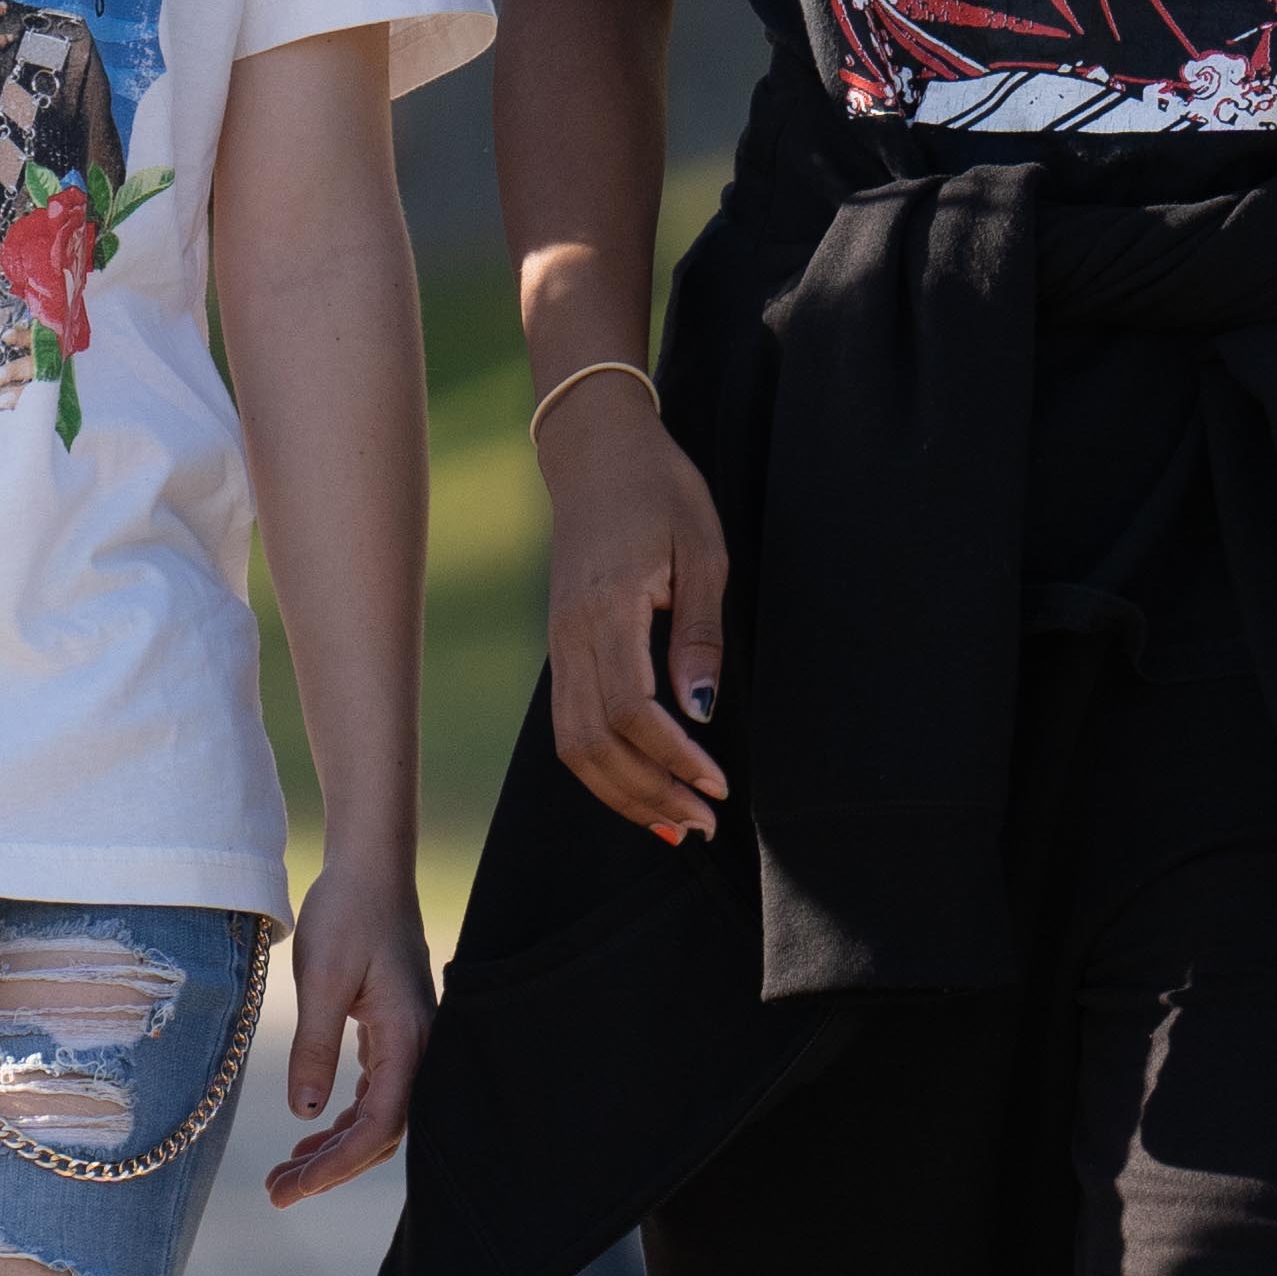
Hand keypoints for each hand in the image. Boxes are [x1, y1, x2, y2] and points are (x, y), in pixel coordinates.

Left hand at [260, 861, 433, 1204]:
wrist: (369, 866)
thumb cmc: (347, 913)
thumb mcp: (323, 979)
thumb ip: (315, 1047)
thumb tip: (303, 1113)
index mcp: (409, 1039)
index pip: (379, 1126)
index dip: (337, 1164)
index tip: (294, 1186)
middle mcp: (420, 1049)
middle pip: (381, 1133)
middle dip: (330, 1168)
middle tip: (278, 1193)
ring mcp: (410, 1042)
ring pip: (377, 1117)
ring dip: (333, 1148)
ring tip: (285, 1175)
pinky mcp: (393, 1033)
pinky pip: (375, 1093)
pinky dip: (342, 1120)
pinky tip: (310, 1132)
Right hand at [538, 382, 732, 841]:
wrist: (597, 452)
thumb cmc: (660, 492)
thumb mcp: (703, 550)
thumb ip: (699, 634)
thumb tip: (700, 711)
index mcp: (608, 607)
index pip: (631, 708)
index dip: (673, 757)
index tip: (718, 783)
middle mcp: (571, 633)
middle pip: (593, 742)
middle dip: (648, 794)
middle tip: (704, 822)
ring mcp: (558, 642)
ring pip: (572, 743)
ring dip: (621, 793)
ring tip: (673, 823)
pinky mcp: (560, 646)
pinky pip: (569, 723)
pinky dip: (601, 768)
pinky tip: (640, 787)